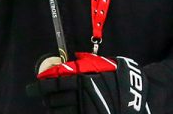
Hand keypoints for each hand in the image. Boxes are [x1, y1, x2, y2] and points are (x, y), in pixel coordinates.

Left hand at [27, 52, 148, 113]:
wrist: (138, 99)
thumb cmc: (124, 79)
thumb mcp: (108, 66)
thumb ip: (89, 64)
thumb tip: (74, 62)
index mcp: (83, 81)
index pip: (55, 84)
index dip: (41, 86)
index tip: (34, 87)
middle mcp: (80, 97)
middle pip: (54, 100)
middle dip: (48, 98)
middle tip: (47, 96)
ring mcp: (83, 111)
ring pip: (59, 112)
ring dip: (55, 109)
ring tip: (56, 105)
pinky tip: (64, 112)